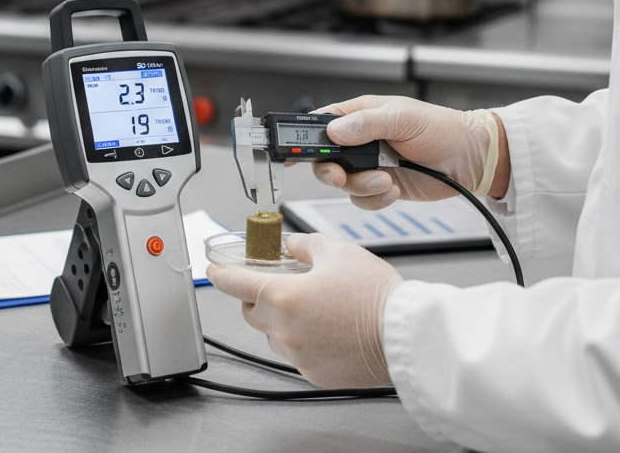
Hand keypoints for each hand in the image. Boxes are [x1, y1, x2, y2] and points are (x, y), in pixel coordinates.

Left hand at [206, 233, 402, 388]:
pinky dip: (300, 339)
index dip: (221, 275)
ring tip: (313, 306)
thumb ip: (305, 245)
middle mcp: (284, 330)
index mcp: (283, 296)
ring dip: (280, 320)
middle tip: (279, 283)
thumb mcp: (337, 252)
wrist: (405, 335)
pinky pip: (294, 354)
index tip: (214, 270)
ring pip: (272, 335)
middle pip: (251, 312)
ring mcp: (298, 356)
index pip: (236, 284)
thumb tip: (291, 245)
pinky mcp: (314, 374)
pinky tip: (325, 327)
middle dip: (257, 296)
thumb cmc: (375, 294)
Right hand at [311, 95, 507, 208]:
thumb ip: (367, 123)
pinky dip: (375, 199)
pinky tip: (393, 190)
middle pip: (324, 160)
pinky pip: (363, 200)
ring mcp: (369, 165)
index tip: (289, 154)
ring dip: (362, 187)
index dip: (301, 138)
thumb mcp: (403, 118)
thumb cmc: (442, 128)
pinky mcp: (381, 186)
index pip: (319, 124)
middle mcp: (359, 141)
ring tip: (385, 180)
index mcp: (359, 115)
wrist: (470, 159)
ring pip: (343, 184)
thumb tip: (335, 130)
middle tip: (342, 177)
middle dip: (331, 172)